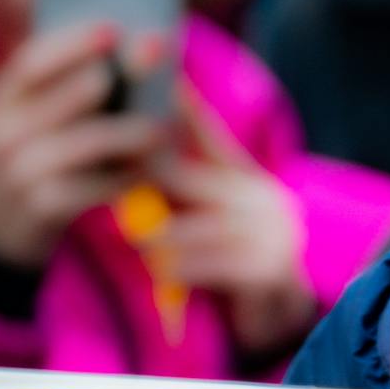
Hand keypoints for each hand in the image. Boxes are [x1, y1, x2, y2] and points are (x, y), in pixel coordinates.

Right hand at [0, 23, 172, 266]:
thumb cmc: (28, 168)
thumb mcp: (26, 126)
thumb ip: (58, 94)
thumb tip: (119, 49)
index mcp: (2, 101)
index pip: (33, 60)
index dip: (75, 41)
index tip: (115, 27)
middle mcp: (4, 130)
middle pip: (75, 91)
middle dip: (124, 75)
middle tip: (161, 59)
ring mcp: (20, 169)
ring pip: (96, 138)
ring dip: (139, 131)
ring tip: (166, 128)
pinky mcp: (43, 206)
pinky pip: (102, 183)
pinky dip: (132, 176)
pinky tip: (150, 171)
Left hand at [157, 90, 317, 356]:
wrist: (278, 316)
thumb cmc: (232, 261)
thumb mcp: (209, 218)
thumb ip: (181, 185)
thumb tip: (134, 149)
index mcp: (247, 180)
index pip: (206, 135)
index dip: (177, 107)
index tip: (151, 72)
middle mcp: (265, 199)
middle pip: (187, 176)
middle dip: (148, 175)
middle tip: (111, 168)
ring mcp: (273, 234)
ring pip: (191, 227)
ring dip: (161, 239)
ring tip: (143, 243)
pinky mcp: (270, 270)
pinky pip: (206, 264)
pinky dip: (179, 270)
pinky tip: (167, 274)